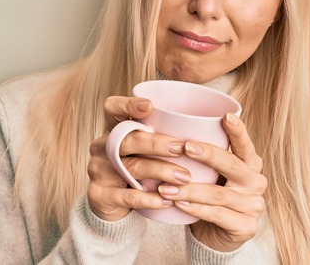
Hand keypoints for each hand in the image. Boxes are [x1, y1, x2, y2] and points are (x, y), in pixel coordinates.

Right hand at [86, 96, 191, 220]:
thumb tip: (211, 121)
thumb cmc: (138, 168)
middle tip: (180, 147)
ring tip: (184, 177)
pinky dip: (149, 198)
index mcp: (112, 129)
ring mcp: (98, 171)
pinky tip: (167, 199)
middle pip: (127, 140)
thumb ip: (162, 134)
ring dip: (160, 171)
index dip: (128, 105)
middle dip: (155, 143)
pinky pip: (127, 196)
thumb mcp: (144, 150)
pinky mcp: (100, 195)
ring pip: (131, 167)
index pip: (112, 108)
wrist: (114, 204)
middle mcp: (102, 147)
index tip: (150, 105)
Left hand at [157, 113, 267, 251]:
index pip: (245, 145)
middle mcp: (256, 182)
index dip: (238, 131)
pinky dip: (195, 209)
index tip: (226, 117)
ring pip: (218, 194)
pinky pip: (217, 215)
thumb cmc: (209, 196)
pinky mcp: (246, 227)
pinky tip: (179, 204)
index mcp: (251, 164)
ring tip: (166, 186)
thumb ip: (203, 155)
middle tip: (185, 146)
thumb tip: (172, 127)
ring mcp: (254, 206)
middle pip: (232, 165)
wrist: (214, 235)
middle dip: (208, 154)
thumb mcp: (210, 173)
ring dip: (190, 189)